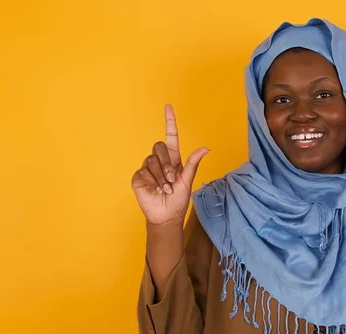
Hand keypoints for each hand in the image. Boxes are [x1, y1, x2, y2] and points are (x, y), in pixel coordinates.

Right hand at [131, 104, 208, 225]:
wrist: (166, 215)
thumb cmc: (177, 200)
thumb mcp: (187, 181)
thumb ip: (193, 163)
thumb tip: (206, 148)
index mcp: (173, 160)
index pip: (170, 137)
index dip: (169, 122)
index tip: (168, 107)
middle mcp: (159, 161)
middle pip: (159, 147)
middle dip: (167, 164)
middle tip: (171, 180)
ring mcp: (147, 168)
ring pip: (152, 160)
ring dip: (161, 177)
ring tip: (164, 188)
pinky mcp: (138, 177)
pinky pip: (144, 171)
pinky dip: (152, 182)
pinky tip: (155, 190)